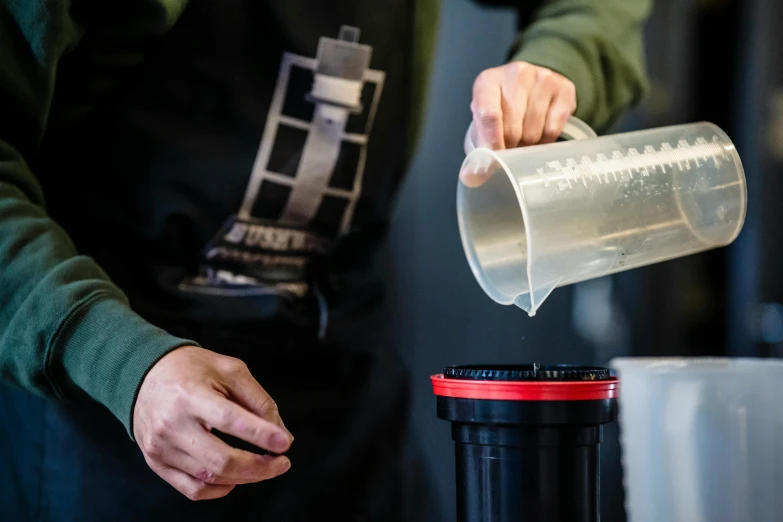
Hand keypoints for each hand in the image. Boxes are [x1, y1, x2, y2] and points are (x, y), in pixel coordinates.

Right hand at [133, 346, 292, 500]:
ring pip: (210, 477)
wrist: (143, 375)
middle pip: (220, 459)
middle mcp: (171, 425)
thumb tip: (281, 433)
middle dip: (259, 466)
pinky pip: (193, 489)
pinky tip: (236, 476)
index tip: (284, 442)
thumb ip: (258, 400)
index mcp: (189, 395)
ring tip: (265, 467)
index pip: (228, 420)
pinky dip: (220, 489)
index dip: (260, 434)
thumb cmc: (191, 370)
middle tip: (282, 462)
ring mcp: (161, 448)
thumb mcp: (229, 370)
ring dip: (246, 477)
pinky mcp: (157, 463)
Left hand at [462, 62, 576, 187]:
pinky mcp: (564, 88)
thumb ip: (477, 151)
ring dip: (528, 144)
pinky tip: (540, 133)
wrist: (529, 88)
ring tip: (524, 138)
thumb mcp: (483, 126)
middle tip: (509, 147)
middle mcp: (515, 74)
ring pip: (534, 131)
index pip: (489, 115)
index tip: (495, 161)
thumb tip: (471, 177)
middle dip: (510, 146)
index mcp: (487, 82)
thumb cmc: (501, 111)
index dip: (492, 143)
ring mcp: (542, 78)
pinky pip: (554, 128)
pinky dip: (547, 140)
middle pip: (512, 128)